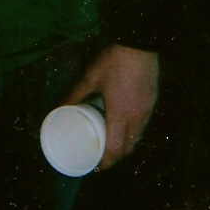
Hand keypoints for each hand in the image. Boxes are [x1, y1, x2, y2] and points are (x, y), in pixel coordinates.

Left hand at [63, 44, 158, 169]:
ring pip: (138, 137)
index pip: (115, 150)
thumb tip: (57, 107)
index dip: (106, 162)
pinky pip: (144, 125)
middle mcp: (137, 117)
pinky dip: (135, 132)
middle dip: (116, 156)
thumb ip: (74, 94)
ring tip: (113, 143)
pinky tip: (126, 125)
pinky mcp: (153, 101)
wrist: (140, 42)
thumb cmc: (113, 61)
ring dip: (126, 145)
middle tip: (102, 156)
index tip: (97, 166)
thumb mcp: (90, 77)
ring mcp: (147, 110)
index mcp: (120, 115)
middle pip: (129, 148)